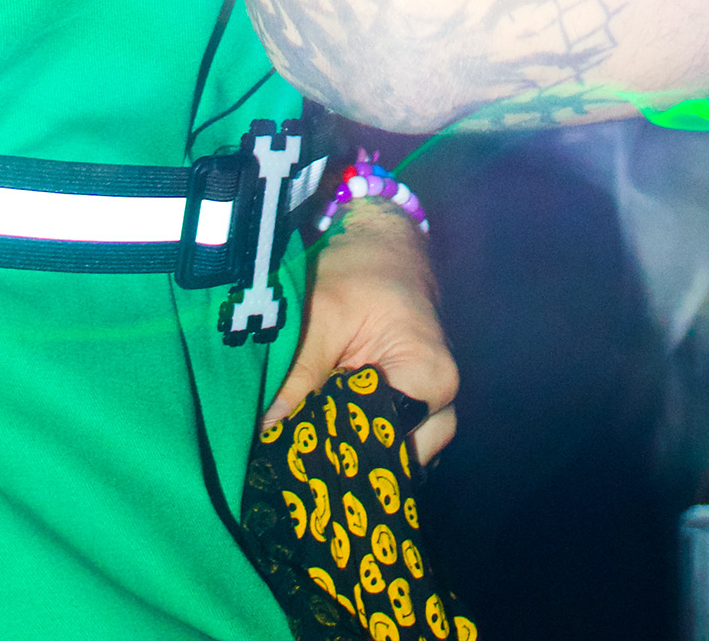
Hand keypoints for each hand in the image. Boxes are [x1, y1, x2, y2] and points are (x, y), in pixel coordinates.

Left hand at [263, 203, 459, 464]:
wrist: (382, 241)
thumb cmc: (360, 270)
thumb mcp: (324, 314)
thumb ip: (299, 374)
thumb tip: (267, 430)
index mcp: (429, 377)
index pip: (390, 444)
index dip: (344, 458)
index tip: (299, 467)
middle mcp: (440, 402)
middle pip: (396, 459)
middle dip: (347, 464)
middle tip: (295, 466)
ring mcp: (432, 408)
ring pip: (394, 456)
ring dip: (352, 455)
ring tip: (305, 455)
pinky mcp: (412, 406)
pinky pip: (390, 439)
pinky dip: (358, 441)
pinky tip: (322, 439)